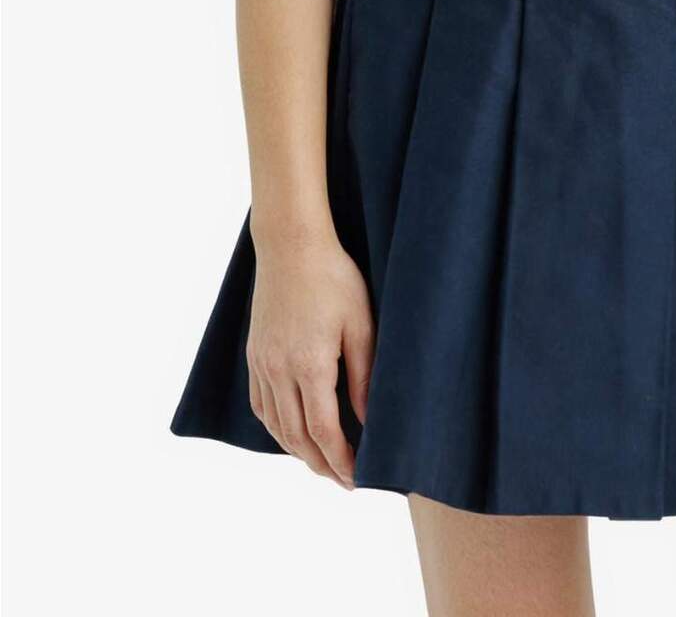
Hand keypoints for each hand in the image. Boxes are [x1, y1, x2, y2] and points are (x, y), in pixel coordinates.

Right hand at [246, 230, 374, 488]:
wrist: (291, 245)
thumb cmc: (334, 279)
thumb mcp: (361, 324)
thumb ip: (364, 377)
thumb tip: (370, 422)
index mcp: (310, 366)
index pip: (324, 432)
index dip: (341, 461)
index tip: (358, 479)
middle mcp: (280, 371)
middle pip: (297, 438)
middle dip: (322, 465)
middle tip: (344, 480)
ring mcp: (262, 363)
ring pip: (276, 427)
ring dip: (299, 452)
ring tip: (323, 463)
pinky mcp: (255, 355)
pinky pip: (261, 405)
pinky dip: (276, 428)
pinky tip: (291, 432)